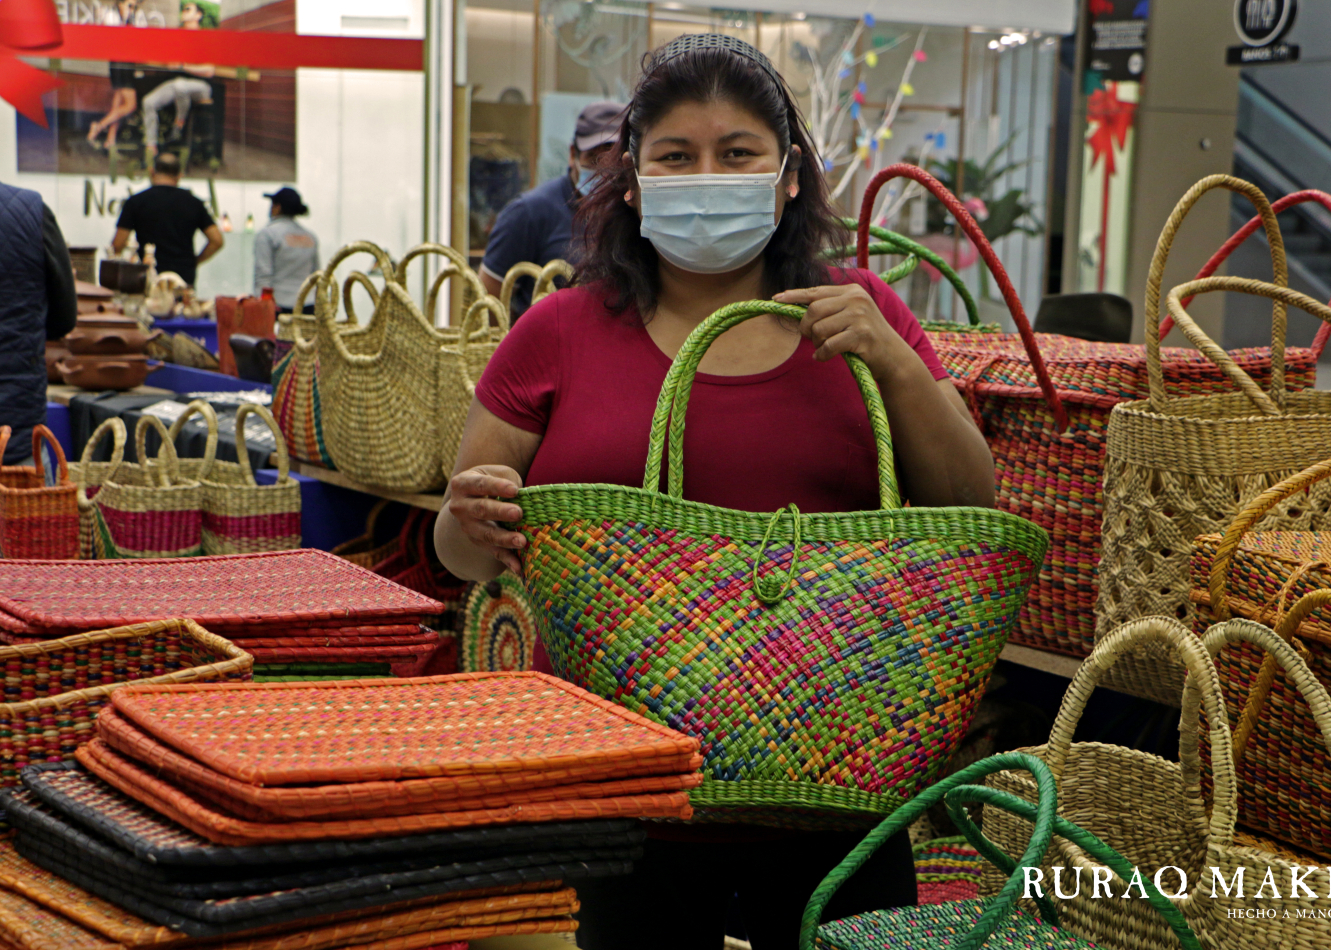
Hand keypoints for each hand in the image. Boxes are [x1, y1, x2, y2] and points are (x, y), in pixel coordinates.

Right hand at [446, 464, 526, 574]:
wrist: (475, 497)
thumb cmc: (492, 481)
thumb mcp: (498, 473)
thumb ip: (509, 482)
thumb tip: (529, 497)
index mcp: (463, 484)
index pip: (480, 484)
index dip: (497, 487)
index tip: (515, 490)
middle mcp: (460, 506)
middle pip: (481, 509)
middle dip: (500, 512)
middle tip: (518, 513)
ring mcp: (467, 526)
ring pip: (486, 534)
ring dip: (504, 539)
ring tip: (521, 541)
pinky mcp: (477, 542)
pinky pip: (493, 552)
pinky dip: (507, 560)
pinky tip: (519, 568)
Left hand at [773, 284, 907, 377]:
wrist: (892, 356)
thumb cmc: (865, 338)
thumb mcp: (850, 316)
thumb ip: (829, 309)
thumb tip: (795, 309)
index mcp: (852, 291)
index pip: (816, 291)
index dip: (794, 295)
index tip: (777, 299)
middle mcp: (856, 299)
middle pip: (813, 310)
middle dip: (806, 327)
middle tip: (811, 339)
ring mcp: (860, 316)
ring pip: (819, 329)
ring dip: (817, 343)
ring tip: (825, 348)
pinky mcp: (861, 335)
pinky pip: (829, 345)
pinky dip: (822, 355)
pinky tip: (824, 357)